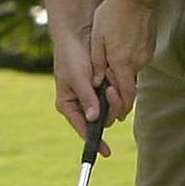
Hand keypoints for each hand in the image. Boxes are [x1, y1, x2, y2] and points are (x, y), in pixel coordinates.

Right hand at [51, 38, 115, 154]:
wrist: (78, 33)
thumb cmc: (71, 55)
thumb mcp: (78, 78)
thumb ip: (86, 98)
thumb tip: (93, 119)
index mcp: (68, 105)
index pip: (82, 128)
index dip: (94, 141)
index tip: (105, 152)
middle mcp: (80, 103)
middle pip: (99, 119)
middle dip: (108, 108)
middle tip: (110, 91)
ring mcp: (92, 96)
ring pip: (109, 108)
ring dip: (113, 97)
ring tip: (108, 79)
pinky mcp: (102, 86)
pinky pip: (114, 96)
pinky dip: (116, 88)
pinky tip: (112, 76)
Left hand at [88, 0, 154, 122]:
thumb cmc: (113, 14)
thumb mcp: (98, 39)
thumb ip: (98, 64)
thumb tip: (97, 84)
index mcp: (123, 62)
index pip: (125, 95)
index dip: (119, 108)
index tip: (113, 116)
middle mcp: (137, 62)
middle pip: (129, 88)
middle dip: (118, 96)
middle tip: (106, 97)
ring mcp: (145, 55)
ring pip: (132, 75)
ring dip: (121, 77)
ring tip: (108, 70)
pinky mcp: (149, 49)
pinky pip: (136, 63)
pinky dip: (127, 65)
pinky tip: (118, 55)